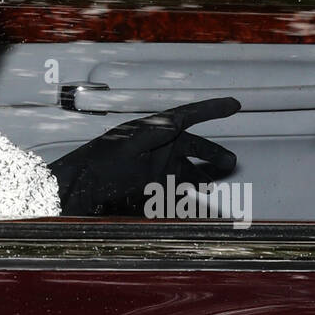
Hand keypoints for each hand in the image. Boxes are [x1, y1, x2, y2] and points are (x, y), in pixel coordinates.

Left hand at [49, 97, 240, 216]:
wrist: (79, 191)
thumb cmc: (99, 163)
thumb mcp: (129, 145)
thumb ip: (153, 134)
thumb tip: (176, 120)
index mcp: (154, 131)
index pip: (188, 116)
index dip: (211, 109)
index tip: (234, 104)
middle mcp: (158, 149)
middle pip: (193, 148)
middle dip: (212, 154)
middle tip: (230, 163)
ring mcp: (155, 170)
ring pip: (188, 173)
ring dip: (202, 179)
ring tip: (218, 187)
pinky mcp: (151, 191)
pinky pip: (177, 194)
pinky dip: (189, 201)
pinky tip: (198, 210)